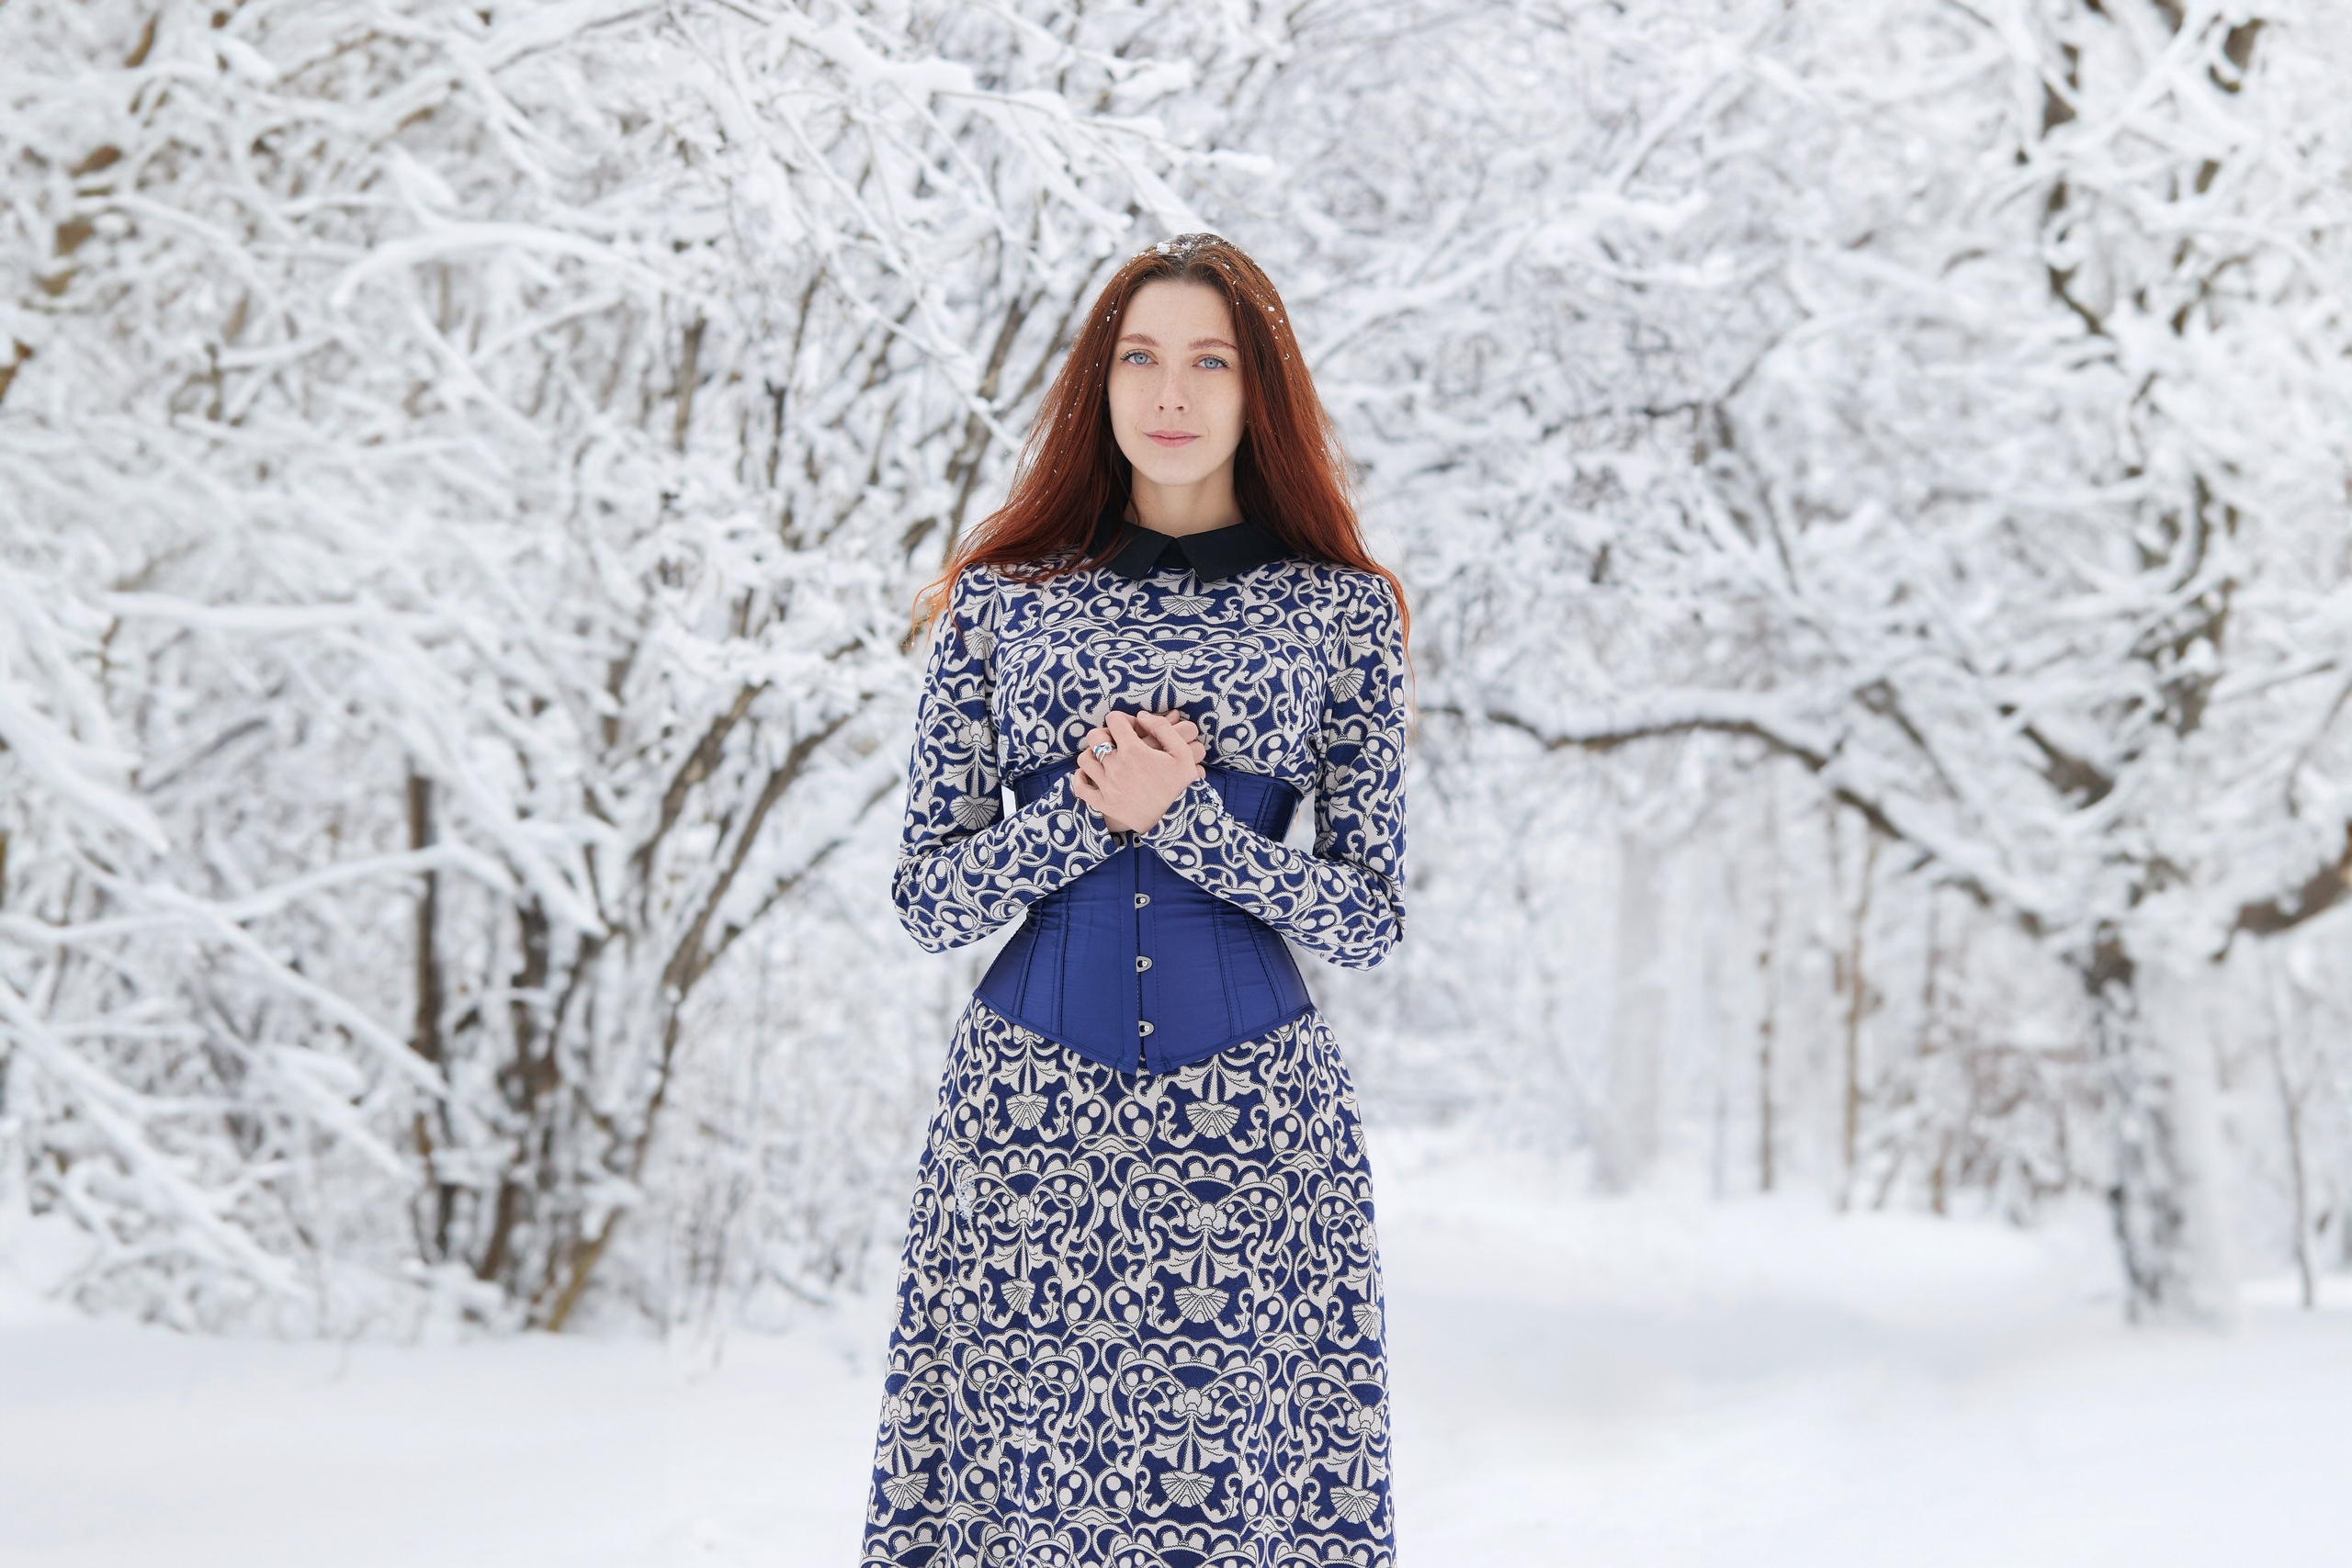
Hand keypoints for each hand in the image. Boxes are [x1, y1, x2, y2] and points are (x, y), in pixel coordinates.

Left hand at [1072, 710, 1205, 834]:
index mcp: (1134, 751)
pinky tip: (1090, 775)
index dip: (1123, 720)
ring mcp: (1108, 786)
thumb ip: (1162, 728)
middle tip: (1116, 742)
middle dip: (1104, 734)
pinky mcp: (1104, 804)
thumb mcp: (1181, 752)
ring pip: (1084, 760)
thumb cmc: (1182, 785)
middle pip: (1094, 737)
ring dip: (1093, 754)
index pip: (1114, 720)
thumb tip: (1140, 716)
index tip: (1132, 730)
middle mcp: (1117, 767)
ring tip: (1105, 758)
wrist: (1179, 819)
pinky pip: (1081, 788)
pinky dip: (1080, 779)